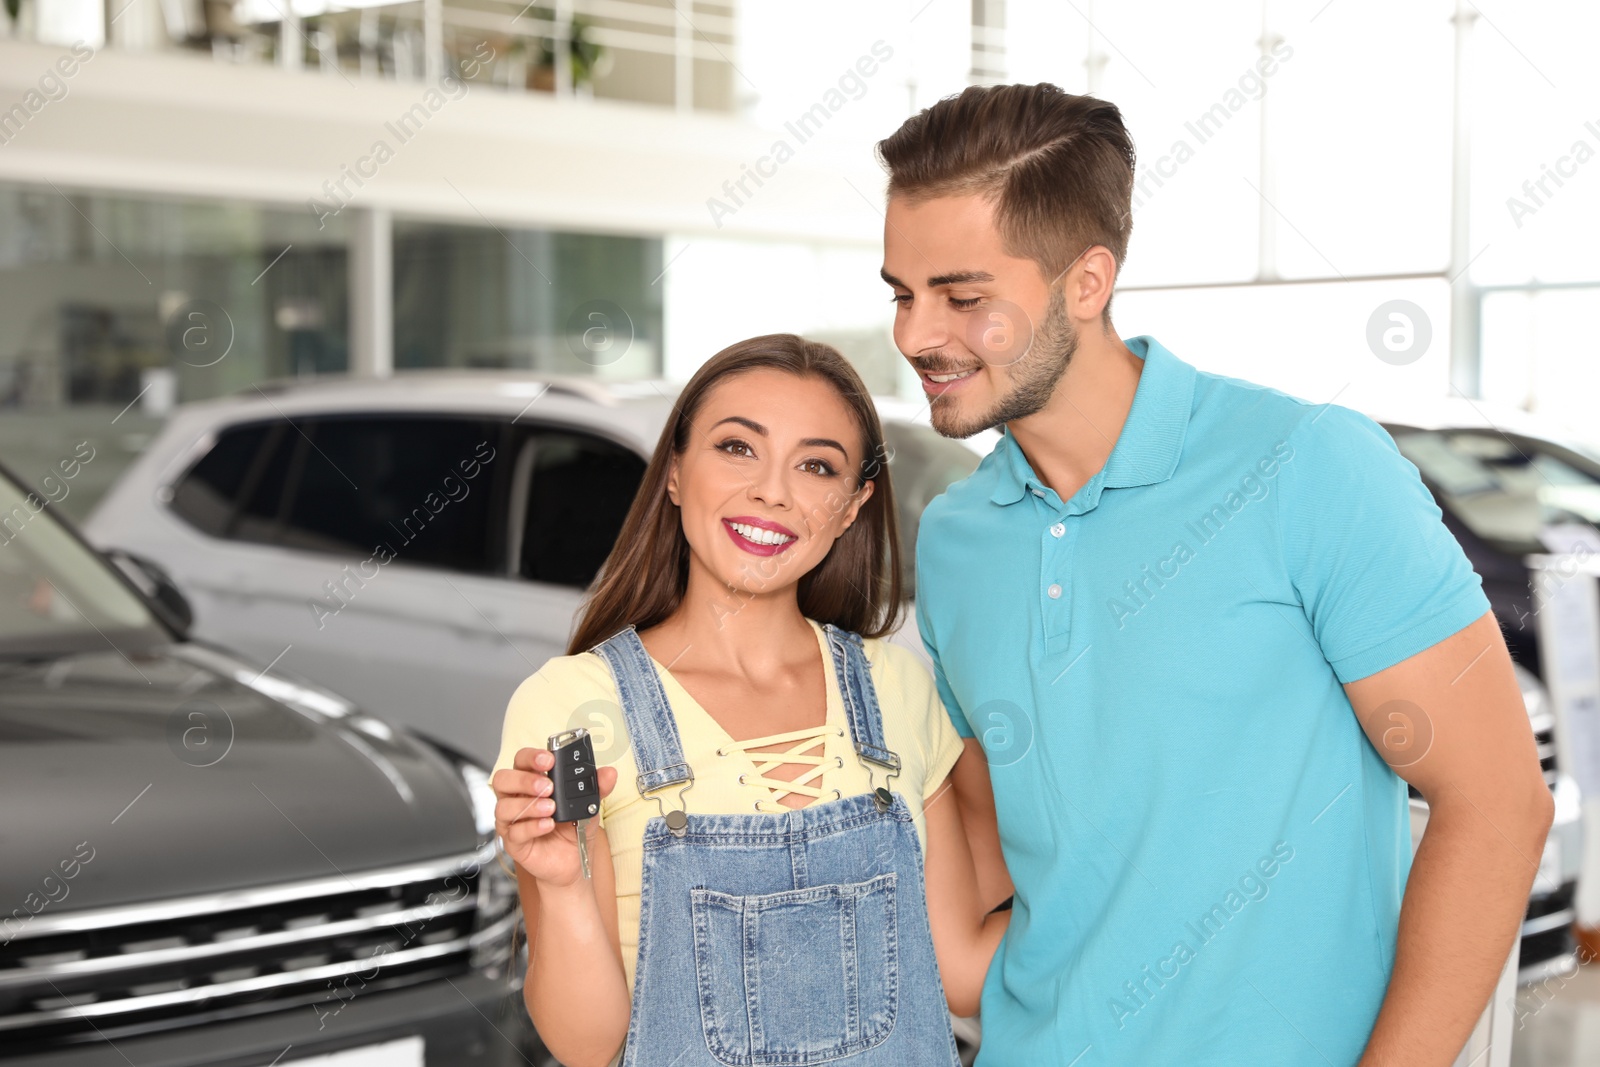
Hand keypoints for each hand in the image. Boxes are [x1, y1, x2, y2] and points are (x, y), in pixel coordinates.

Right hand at [491, 747, 617, 887]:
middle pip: (503, 780)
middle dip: (524, 779)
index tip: (548, 760)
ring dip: (529, 805)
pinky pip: (514, 832)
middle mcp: (517, 798)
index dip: (531, 757)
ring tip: (551, 808)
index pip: (521, 761)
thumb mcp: (589, 805)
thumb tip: (609, 773)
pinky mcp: (514, 843)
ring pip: (503, 807)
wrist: (573, 861)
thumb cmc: (573, 828)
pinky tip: (548, 825)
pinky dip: (532, 827)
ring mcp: (512, 821)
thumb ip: (597, 787)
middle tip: (548, 786)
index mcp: (531, 782)